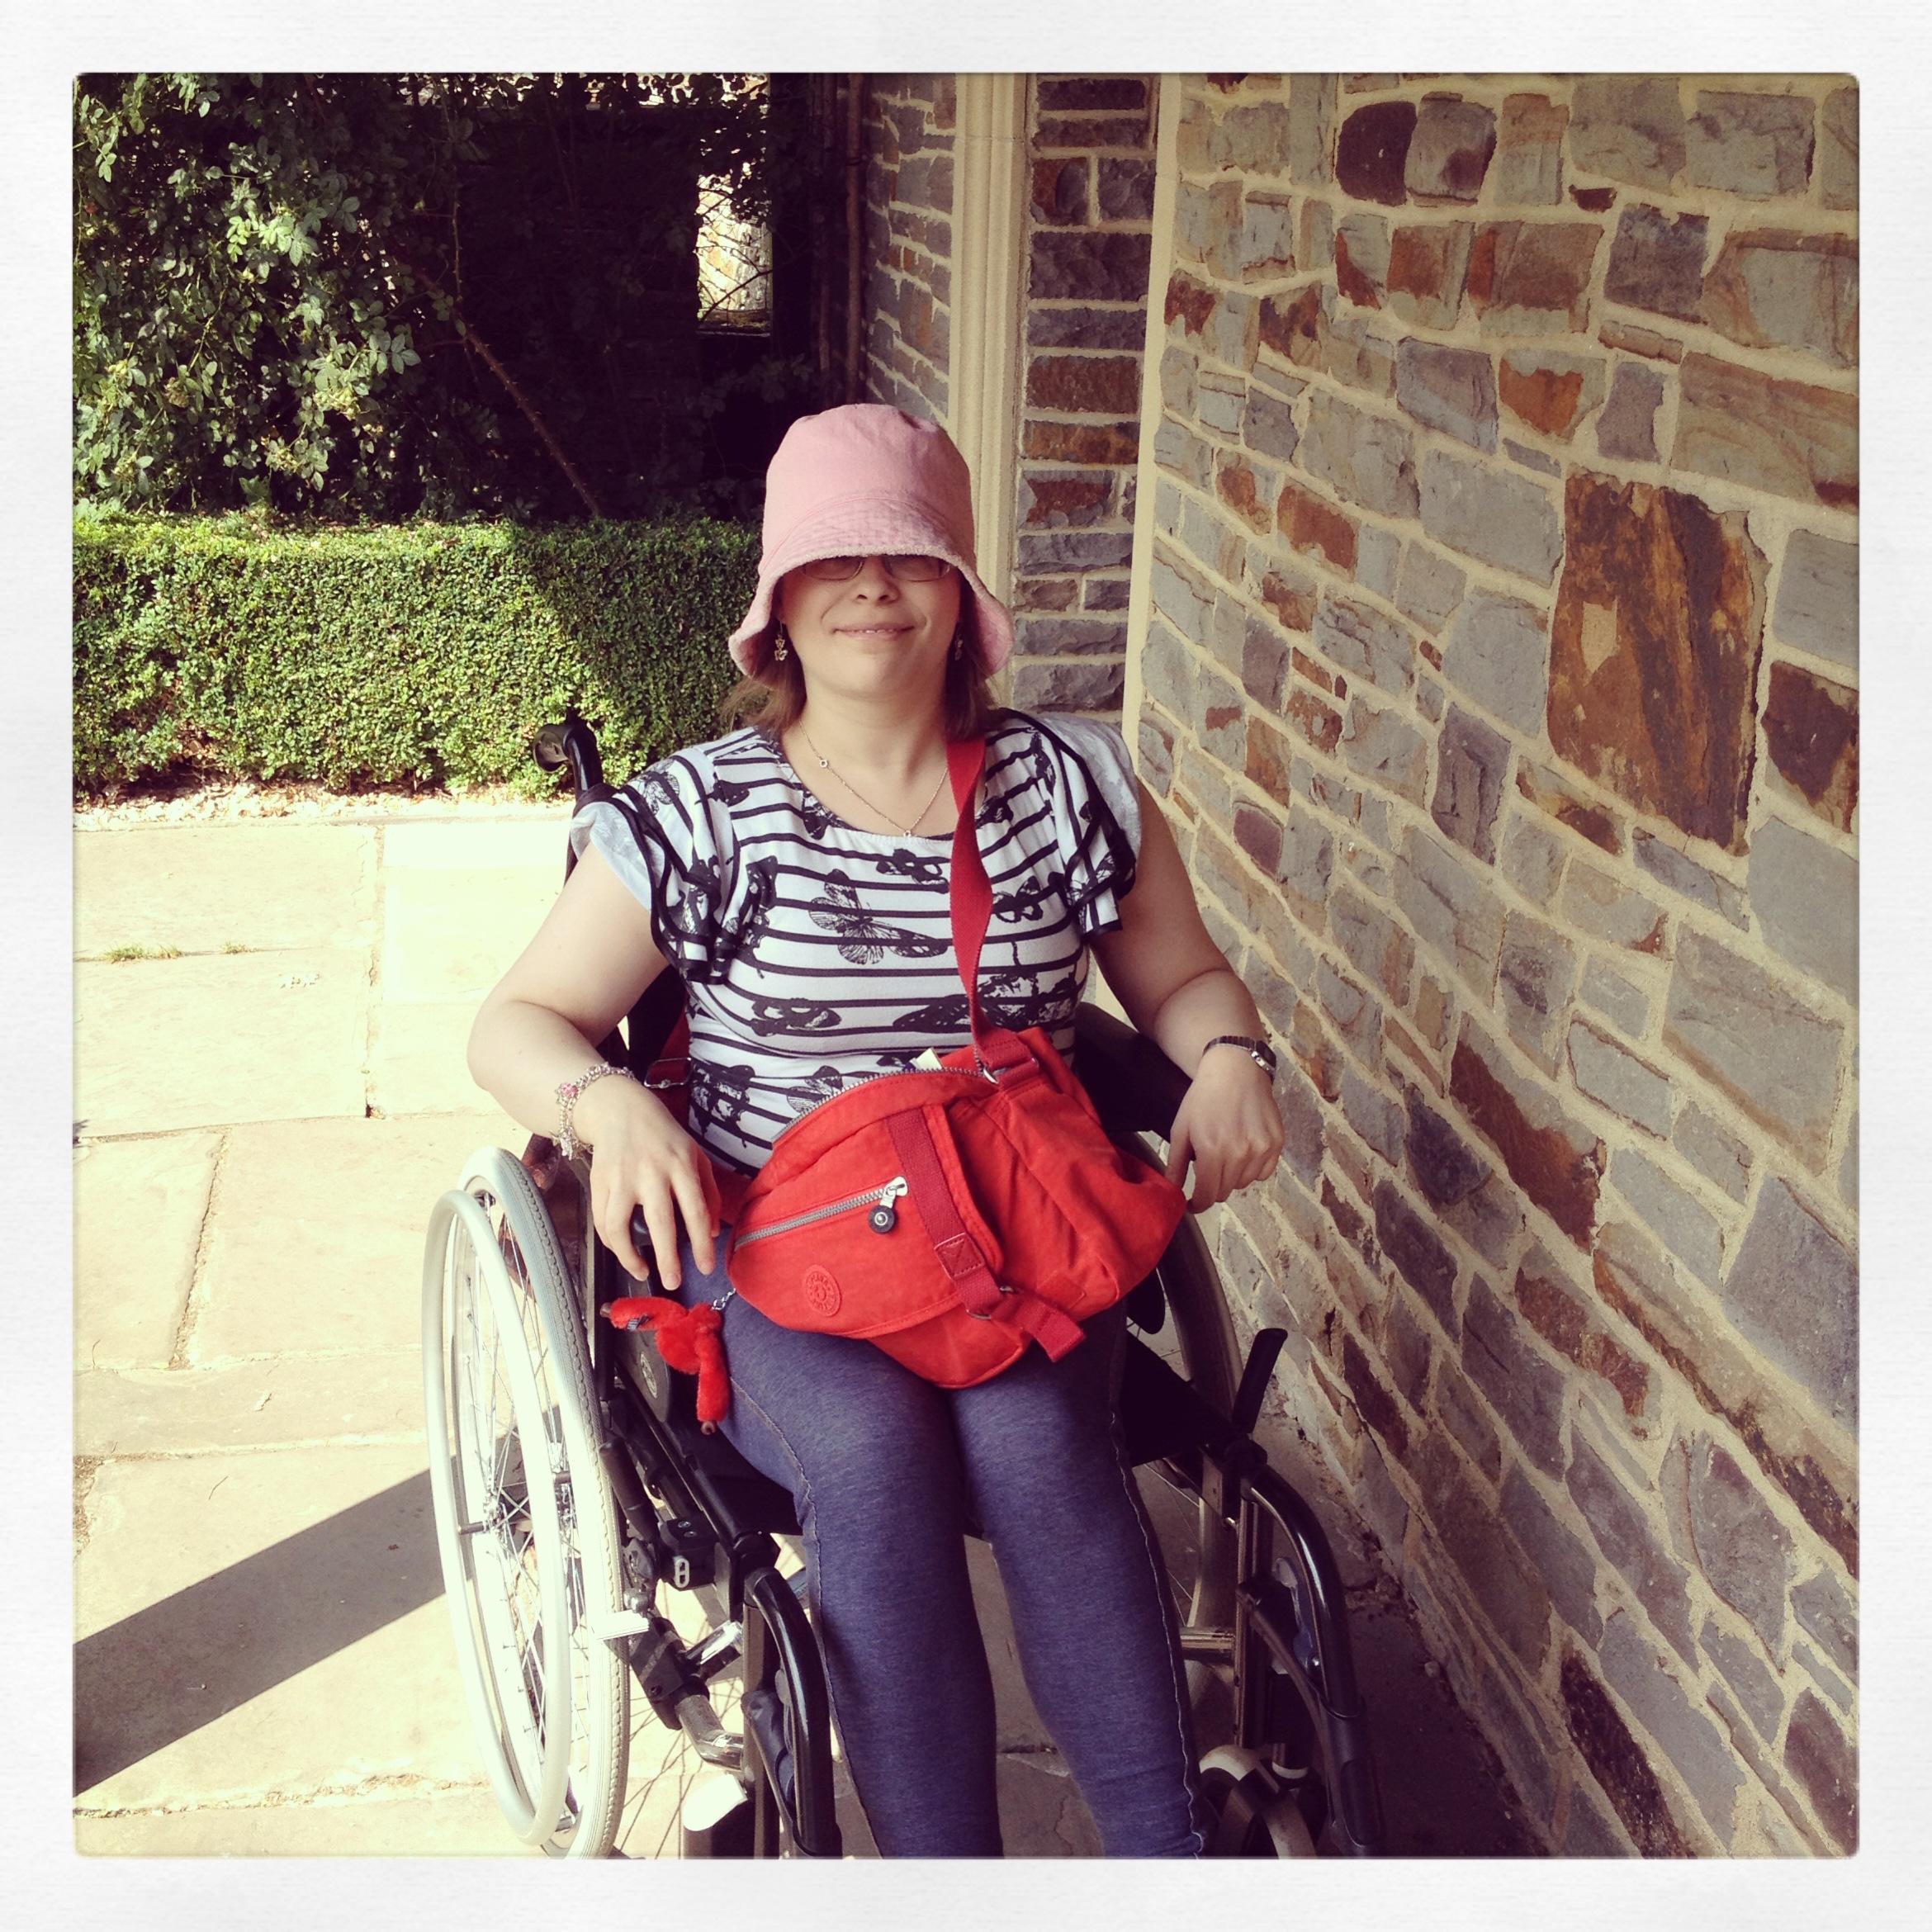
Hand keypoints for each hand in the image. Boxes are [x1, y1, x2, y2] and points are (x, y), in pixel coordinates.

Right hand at [573, 1074, 721, 1288]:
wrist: (621, 1109)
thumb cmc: (665, 1137)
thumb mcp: (696, 1156)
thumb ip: (709, 1192)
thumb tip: (711, 1232)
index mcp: (681, 1164)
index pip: (696, 1210)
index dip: (702, 1243)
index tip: (706, 1268)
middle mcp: (652, 1171)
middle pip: (660, 1222)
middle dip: (667, 1258)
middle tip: (673, 1282)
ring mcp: (622, 1177)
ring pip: (620, 1225)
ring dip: (629, 1256)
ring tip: (643, 1272)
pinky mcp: (599, 1181)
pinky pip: (601, 1220)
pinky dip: (611, 1242)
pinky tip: (623, 1252)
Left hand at [1164, 1046, 1284, 1211]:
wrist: (1235, 1070)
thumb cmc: (1203, 1098)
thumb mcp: (1181, 1129)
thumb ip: (1175, 1163)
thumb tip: (1172, 1191)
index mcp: (1212, 1150)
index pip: (1207, 1195)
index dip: (1198, 1204)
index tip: (1193, 1204)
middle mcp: (1240, 1153)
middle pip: (1225, 1191)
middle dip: (1212, 1187)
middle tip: (1206, 1171)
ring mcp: (1261, 1148)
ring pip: (1244, 1183)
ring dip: (1232, 1177)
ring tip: (1225, 1154)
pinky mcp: (1276, 1143)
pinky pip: (1263, 1173)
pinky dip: (1252, 1169)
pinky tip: (1243, 1151)